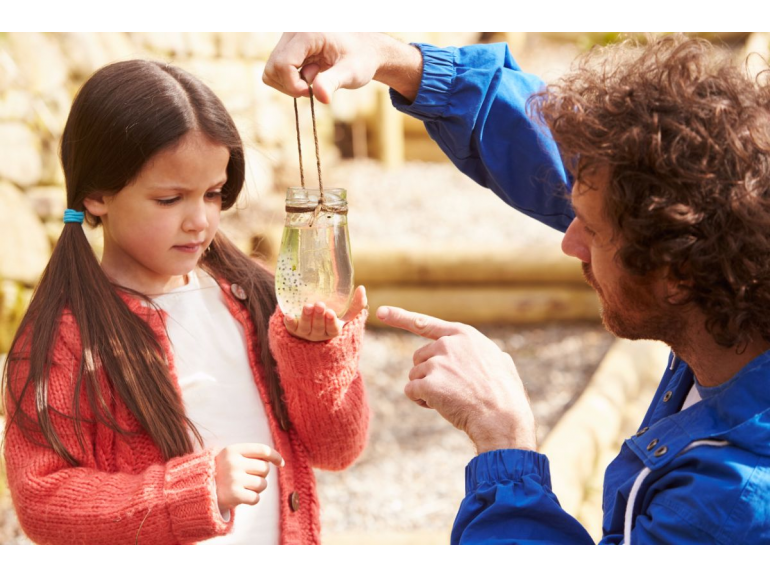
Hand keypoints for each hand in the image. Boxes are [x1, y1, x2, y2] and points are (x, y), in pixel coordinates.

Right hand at [214, 444, 284, 515]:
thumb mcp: (231, 456)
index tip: (280, 463)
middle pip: (265, 468)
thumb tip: (279, 461)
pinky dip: (252, 499)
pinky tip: (242, 496)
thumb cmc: (222, 472)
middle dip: (261, 475)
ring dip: (258, 488)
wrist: (199, 490)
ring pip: (262, 484)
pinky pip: (256, 498)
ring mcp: (233, 479)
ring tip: (245, 487)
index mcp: (233, 450)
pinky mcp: (233, 495)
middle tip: (250, 478)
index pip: (263, 450)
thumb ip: (251, 455)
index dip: (275, 456)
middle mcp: (233, 463)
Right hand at [263, 33, 422, 103]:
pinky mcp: (288, 47)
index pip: (282, 64)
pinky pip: (276, 70)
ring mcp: (289, 38)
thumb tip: (320, 97)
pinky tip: (310, 74)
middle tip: (314, 87)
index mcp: (307, 34)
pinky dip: (290, 80)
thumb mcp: (351, 73)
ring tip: (315, 77)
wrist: (365, 50)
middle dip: (291, 85)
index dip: (293, 85)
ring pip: (271, 70)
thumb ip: (333, 82)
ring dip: (290, 83)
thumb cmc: (361, 60)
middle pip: (273, 68)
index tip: (312, 92)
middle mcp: (294, 32)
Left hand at [284, 286, 367, 341]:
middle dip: (318, 317)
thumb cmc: (331, 317)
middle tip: (319, 304)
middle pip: (318, 327)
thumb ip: (356, 304)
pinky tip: (287, 315)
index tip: (330, 312)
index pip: (332, 329)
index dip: (331, 322)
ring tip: (307, 306)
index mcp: (332, 330)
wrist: (312, 325)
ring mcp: (306, 333)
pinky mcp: (294, 329)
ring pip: (305, 327)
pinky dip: (289, 322)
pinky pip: (291, 328)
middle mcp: (319, 334)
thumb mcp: (345, 314)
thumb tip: (361, 288)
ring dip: (306, 317)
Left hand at [376, 306, 537, 453]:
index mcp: (464, 335)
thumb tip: (493, 355)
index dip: (400, 317)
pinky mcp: (428, 383)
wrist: (502, 417)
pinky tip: (442, 406)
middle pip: (419, 358)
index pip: (425, 323)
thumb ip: (486, 355)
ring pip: (414, 375)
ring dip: (426, 389)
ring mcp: (437, 362)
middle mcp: (448, 344)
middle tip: (452, 389)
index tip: (381, 312)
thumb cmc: (505, 395)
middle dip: (429, 374)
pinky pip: (411, 391)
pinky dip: (421, 401)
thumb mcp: (502, 363)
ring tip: (451, 398)